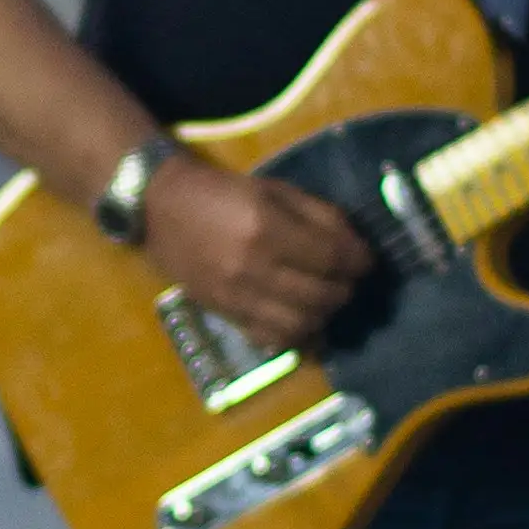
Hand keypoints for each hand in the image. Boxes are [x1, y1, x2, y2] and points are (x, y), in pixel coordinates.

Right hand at [140, 145, 371, 346]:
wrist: (160, 209)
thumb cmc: (222, 192)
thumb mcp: (274, 188)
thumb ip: (318, 215)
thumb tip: (356, 245)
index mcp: (266, 228)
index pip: (333, 257)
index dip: (361, 262)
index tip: (368, 260)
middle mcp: (253, 268)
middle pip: (323, 296)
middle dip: (346, 289)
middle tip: (347, 278)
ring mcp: (237, 297)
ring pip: (301, 325)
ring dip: (324, 315)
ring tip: (325, 299)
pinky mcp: (225, 315)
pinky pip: (271, 339)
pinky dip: (295, 335)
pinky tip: (301, 319)